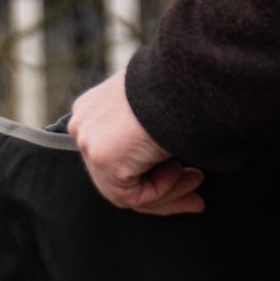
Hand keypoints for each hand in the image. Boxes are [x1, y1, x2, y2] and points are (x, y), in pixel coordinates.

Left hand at [67, 72, 204, 215]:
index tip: (184, 182)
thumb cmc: (180, 90)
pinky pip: (134, 196)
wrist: (184, 81)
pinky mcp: (103, 159)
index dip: (151, 176)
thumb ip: (146, 140)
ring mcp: (89, 143)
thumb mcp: (156, 113)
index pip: (116, 158)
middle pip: (119, 178)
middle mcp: (83, 125)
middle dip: (163, 192)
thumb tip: (163, 168)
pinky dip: (163, 188)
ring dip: (169, 191)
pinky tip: (178, 168)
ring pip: (127, 191)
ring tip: (196, 178)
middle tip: (195, 200)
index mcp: (92, 110)